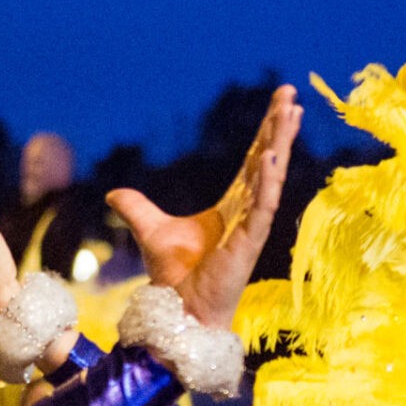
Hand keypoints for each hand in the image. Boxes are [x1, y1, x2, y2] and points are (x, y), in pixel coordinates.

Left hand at [108, 85, 301, 329]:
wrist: (180, 310)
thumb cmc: (176, 277)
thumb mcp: (151, 231)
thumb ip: (136, 208)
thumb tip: (112, 193)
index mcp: (233, 207)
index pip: (253, 160)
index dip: (266, 132)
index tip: (281, 104)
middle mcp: (248, 213)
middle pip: (268, 161)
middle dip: (281, 128)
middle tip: (292, 96)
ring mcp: (251, 227)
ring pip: (271, 177)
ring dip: (282, 146)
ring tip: (291, 116)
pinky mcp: (247, 243)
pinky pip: (260, 206)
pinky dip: (266, 181)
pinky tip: (272, 156)